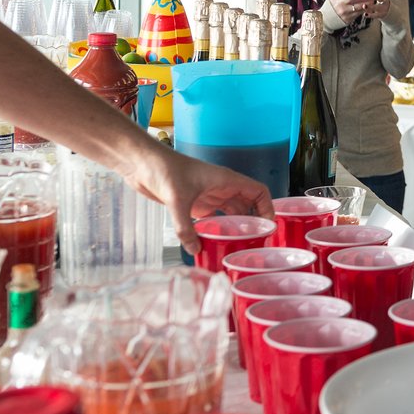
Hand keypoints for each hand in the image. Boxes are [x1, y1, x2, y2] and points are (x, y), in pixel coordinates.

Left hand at [119, 145, 273, 256]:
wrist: (143, 163)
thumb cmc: (164, 169)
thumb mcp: (177, 199)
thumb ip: (185, 227)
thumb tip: (195, 250)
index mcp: (226, 181)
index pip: (258, 192)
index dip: (268, 207)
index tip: (269, 226)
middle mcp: (221, 189)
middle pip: (247, 206)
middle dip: (253, 222)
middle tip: (255, 242)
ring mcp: (208, 197)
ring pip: (230, 214)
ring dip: (235, 228)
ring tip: (239, 246)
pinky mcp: (194, 204)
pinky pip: (212, 219)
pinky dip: (215, 230)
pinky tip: (214, 243)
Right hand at [328, 0, 374, 25]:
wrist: (325, 19)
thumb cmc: (329, 6)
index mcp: (340, 2)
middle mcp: (344, 10)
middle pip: (358, 5)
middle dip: (367, 1)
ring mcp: (347, 16)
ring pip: (360, 11)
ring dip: (367, 7)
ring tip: (373, 3)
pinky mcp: (349, 21)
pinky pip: (358, 15)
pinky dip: (363, 12)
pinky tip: (368, 8)